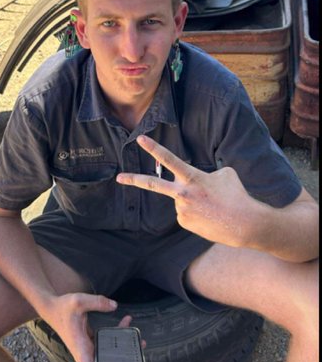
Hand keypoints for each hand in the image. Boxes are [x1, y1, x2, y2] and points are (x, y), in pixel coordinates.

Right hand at [43, 293, 144, 361]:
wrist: (51, 308)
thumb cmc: (61, 308)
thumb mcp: (78, 301)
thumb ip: (97, 302)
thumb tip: (114, 306)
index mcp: (80, 347)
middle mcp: (84, 351)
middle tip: (137, 353)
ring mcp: (87, 347)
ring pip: (107, 355)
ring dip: (123, 349)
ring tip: (138, 339)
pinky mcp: (90, 341)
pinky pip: (105, 344)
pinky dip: (116, 337)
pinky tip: (125, 324)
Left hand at [116, 135, 255, 247]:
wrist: (243, 223)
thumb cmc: (236, 195)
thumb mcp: (224, 175)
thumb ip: (202, 175)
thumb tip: (190, 185)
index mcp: (192, 177)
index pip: (169, 159)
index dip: (153, 148)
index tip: (139, 138)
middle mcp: (182, 193)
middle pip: (153, 184)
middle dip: (133, 180)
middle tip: (118, 177)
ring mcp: (180, 209)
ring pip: (181, 199)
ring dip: (194, 201)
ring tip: (212, 206)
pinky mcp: (182, 222)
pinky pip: (185, 212)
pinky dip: (196, 212)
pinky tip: (209, 216)